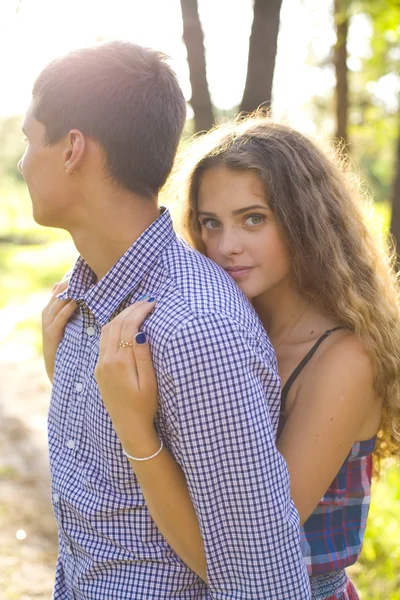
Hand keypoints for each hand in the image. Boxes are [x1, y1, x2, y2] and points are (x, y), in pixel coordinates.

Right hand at [42, 278, 76, 381]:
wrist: (58, 369)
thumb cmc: (69, 346)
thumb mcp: (72, 324)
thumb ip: (75, 310)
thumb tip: (83, 293)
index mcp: (52, 309)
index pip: (61, 288)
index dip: (71, 279)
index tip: (85, 270)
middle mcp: (47, 313)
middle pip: (59, 292)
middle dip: (71, 282)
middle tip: (85, 272)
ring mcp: (48, 323)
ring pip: (58, 302)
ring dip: (70, 292)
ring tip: (81, 282)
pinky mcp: (51, 334)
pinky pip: (59, 318)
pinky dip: (67, 309)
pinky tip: (76, 301)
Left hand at [94, 298, 158, 455]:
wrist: (129, 428)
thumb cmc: (145, 407)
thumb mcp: (149, 383)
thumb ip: (143, 356)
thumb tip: (141, 332)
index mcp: (120, 362)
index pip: (128, 326)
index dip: (140, 311)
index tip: (153, 303)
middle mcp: (106, 360)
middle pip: (116, 323)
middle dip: (131, 309)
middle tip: (148, 301)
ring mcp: (100, 364)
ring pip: (107, 329)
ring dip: (121, 315)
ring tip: (138, 309)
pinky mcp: (99, 369)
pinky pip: (103, 340)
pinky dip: (113, 326)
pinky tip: (125, 324)